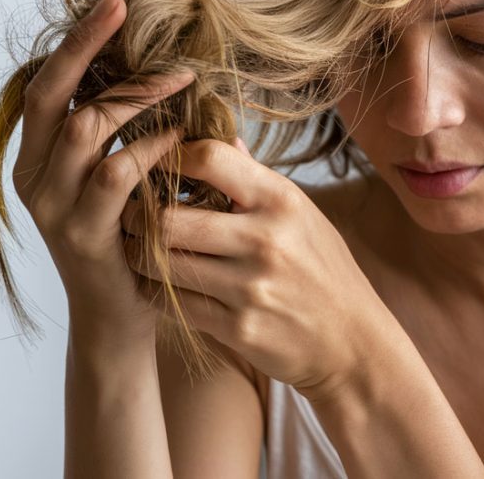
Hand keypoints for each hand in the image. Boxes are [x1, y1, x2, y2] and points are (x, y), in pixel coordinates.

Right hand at [11, 0, 193, 340]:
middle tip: (124, 9)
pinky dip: (151, 147)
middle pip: (53, 94)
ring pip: (86, 128)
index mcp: (39, 157)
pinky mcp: (85, 233)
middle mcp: (36, 177)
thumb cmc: (130, 238)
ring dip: (136, 96)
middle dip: (87, 46)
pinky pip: (117, 174)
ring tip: (181, 76)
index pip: (47, 85)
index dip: (76, 42)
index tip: (110, 3)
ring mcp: (56, 207)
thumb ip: (123, 136)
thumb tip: (162, 72)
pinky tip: (180, 134)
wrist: (119, 317)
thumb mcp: (120, 181)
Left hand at [120, 137, 392, 396]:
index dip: (174, 156)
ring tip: (137, 247)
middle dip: (138, 215)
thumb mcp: (304, 216)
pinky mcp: (237, 328)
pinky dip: (155, 290)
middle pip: (168, 217)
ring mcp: (250, 287)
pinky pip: (172, 302)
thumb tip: (225, 140)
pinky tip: (157, 282)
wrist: (353, 343)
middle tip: (130, 214)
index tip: (162, 166)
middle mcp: (266, 240)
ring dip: (138, 254)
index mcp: (282, 201)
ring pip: (160, 262)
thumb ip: (258, 181)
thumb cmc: (324, 271)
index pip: (210, 157)